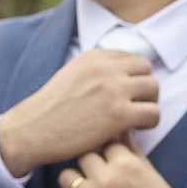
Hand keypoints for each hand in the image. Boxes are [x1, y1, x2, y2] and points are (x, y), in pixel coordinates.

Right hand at [0, 50, 158, 177]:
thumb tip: (123, 77)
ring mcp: (113, 89)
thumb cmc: (51, 109)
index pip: (131, 58)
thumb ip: (97, 72)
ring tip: (135, 119)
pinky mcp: (119, 114)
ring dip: (149, 104)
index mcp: (94, 56)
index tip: (125, 95)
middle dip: (144, 87)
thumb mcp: (72, 75)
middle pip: (146, 68)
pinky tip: (133, 131)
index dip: (132, 78)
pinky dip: (149, 123)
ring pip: (153, 88)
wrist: (32, 130)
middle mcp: (105, 68)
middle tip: (134, 106)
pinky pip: (153, 113)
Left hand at [55, 139, 186, 187]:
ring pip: (65, 177)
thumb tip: (122, 130)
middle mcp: (108, 177)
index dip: (104, 150)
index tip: (106, 158)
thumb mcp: (152, 174)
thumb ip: (133, 151)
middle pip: (82, 155)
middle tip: (94, 175)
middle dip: (87, 164)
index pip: (103, 141)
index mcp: (127, 163)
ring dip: (73, 183)